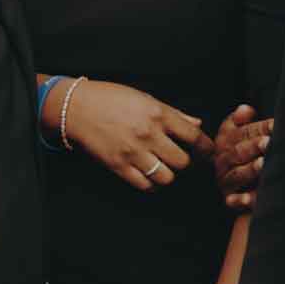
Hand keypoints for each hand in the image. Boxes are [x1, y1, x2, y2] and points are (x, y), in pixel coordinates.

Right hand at [61, 79, 213, 190]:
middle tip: (184, 160)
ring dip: (168, 175)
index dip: (206, 148)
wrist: (76, 108)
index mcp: (158, 114)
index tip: (208, 152)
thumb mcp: (146, 99)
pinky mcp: (118, 166)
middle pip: (183, 161)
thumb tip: (197, 124)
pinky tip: (149, 175)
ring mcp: (133, 152)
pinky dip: (151, 184)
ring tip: (165, 168)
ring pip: (166, 177)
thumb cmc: (112, 98)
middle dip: (187, 163)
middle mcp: (148, 134)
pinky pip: (144, 185)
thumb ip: (174, 114)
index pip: (194, 137)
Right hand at [212, 103, 270, 210]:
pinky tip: (248, 199)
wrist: (234, 183)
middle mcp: (223, 161)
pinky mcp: (230, 200)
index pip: (244, 132)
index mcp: (225, 142)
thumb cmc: (244, 151)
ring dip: (250, 170)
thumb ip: (240, 120)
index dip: (260, 128)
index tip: (275, 124)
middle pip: (239, 152)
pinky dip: (240, 200)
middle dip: (254, 146)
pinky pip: (234, 201)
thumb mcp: (237, 133)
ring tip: (263, 164)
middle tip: (268, 142)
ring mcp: (225, 180)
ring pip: (237, 174)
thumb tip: (245, 109)